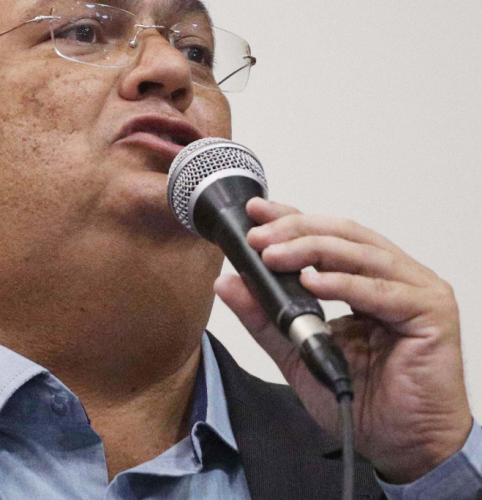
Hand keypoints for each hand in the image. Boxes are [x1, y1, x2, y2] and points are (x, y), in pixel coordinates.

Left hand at [214, 197, 472, 482]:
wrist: (403, 445)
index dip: (291, 219)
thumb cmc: (363, 400)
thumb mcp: (298, 354)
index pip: (326, 236)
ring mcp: (416, 290)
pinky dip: (344, 284)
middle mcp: (393, 277)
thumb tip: (228, 283)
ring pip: (360, 253)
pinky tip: (312, 283)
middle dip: (295, 230)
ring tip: (273, 256)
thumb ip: (265, 318)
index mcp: (365, 279)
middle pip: (343, 235)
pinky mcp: (431, 312)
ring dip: (312, 250)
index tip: (255, 212)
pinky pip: (382, 292)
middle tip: (258, 236)